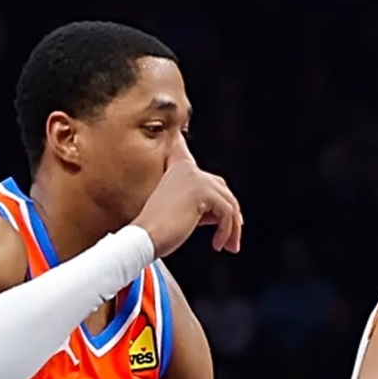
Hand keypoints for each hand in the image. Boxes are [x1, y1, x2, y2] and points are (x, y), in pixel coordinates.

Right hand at [133, 137, 242, 257]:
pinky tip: (217, 244)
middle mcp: (186, 168)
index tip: (177, 132)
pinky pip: (227, 213)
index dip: (179, 141)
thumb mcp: (180, 210)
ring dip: (232, 228)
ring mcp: (195, 178)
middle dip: (230, 213)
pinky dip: (226, 231)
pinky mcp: (202, 192)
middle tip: (231, 236)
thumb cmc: (158, 231)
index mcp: (176, 169)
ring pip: (229, 203)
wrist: (145, 238)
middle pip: (221, 188)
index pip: (183, 150)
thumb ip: (200, 203)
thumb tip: (228, 212)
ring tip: (228, 246)